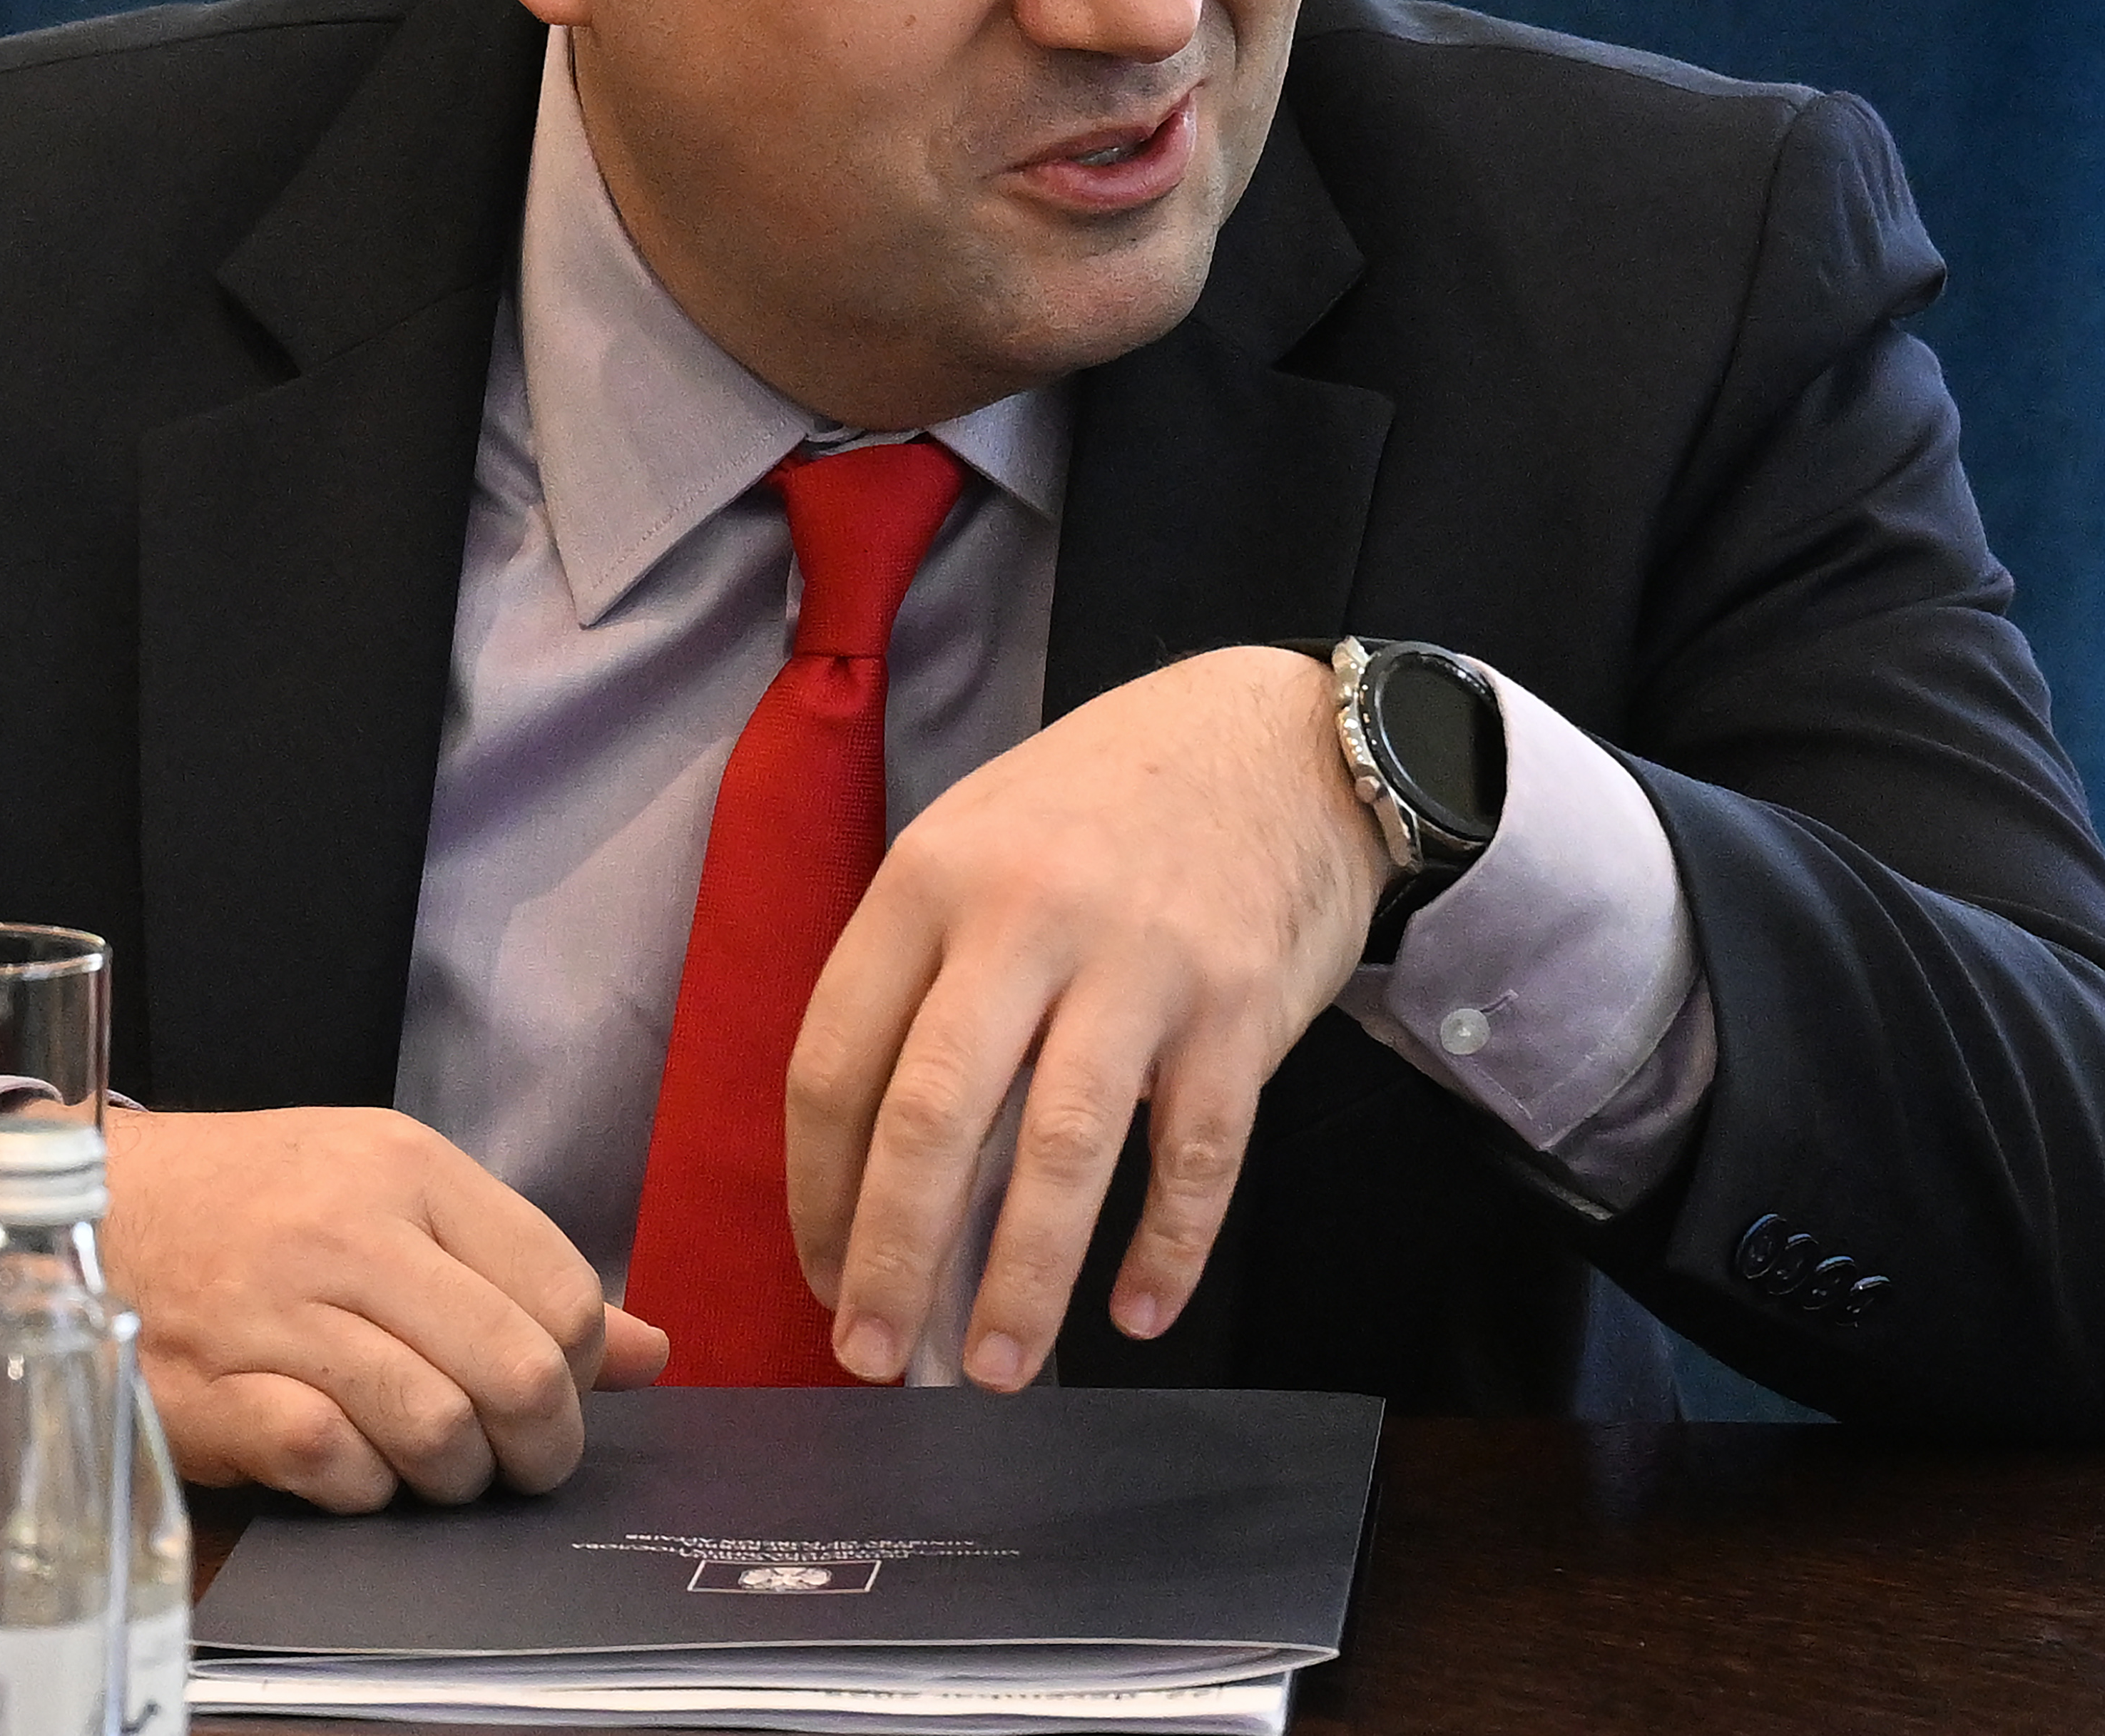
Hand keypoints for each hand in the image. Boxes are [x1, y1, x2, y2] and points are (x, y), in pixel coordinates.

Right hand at [103, 1104, 667, 1510]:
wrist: (89, 1203)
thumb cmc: (259, 1201)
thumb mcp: (393, 1192)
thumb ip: (518, 1268)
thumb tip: (649, 1353)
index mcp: (408, 1168)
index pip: (559, 1290)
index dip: (579, 1369)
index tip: (554, 1394)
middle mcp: (347, 1231)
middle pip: (514, 1368)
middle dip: (541, 1443)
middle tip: (518, 1461)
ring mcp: (273, 1310)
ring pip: (433, 1422)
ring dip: (454, 1474)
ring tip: (438, 1468)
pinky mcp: (211, 1385)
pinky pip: (330, 1461)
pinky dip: (362, 1487)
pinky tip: (354, 1469)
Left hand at [787, 645, 1394, 1387]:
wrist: (1285, 735)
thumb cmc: (1107, 806)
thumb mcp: (982, 842)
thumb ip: (925, 981)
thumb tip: (875, 1181)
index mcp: (932, 878)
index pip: (838, 1061)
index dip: (819, 1192)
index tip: (826, 1276)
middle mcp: (1026, 916)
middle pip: (931, 1118)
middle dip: (893, 1259)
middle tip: (875, 1359)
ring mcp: (1140, 962)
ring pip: (1060, 1151)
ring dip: (1021, 1278)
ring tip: (997, 1368)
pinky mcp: (1240, 1004)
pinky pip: (1195, 1153)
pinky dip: (1166, 1246)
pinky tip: (1136, 1310)